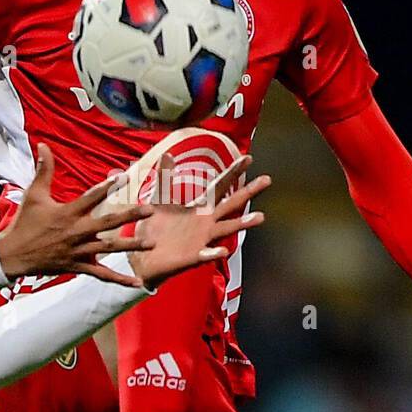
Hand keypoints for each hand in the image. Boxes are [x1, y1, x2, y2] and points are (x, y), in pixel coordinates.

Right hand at [0, 143, 154, 286]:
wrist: (13, 255)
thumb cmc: (24, 223)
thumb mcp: (34, 195)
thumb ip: (43, 170)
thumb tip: (42, 145)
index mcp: (68, 213)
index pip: (92, 196)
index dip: (108, 186)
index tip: (126, 177)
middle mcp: (76, 232)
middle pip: (108, 223)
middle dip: (130, 216)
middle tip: (150, 211)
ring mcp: (79, 250)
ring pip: (109, 248)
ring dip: (131, 245)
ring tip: (152, 243)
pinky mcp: (78, 266)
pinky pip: (101, 274)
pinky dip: (119, 280)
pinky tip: (137, 282)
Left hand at [127, 154, 268, 288]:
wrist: (144, 256)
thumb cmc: (155, 229)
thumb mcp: (158, 200)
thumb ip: (164, 178)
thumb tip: (169, 154)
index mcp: (199, 208)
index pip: (220, 186)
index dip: (233, 172)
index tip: (248, 158)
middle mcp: (206, 223)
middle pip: (231, 204)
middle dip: (248, 192)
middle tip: (267, 180)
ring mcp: (202, 240)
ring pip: (226, 229)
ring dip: (242, 223)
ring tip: (260, 217)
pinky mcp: (193, 256)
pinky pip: (206, 254)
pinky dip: (214, 252)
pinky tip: (222, 250)